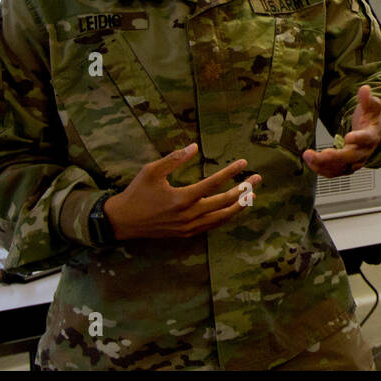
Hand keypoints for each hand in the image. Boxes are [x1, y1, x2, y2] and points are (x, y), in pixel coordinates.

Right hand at [104, 143, 260, 239]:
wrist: (122, 222)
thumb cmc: (136, 193)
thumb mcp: (151, 171)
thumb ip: (174, 159)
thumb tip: (194, 146)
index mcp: (181, 198)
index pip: (213, 183)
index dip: (230, 172)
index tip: (243, 162)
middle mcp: (188, 215)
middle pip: (223, 202)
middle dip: (243, 190)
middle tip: (258, 178)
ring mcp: (188, 227)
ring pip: (221, 218)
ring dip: (239, 206)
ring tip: (253, 195)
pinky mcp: (186, 234)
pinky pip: (212, 226)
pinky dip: (225, 217)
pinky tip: (234, 209)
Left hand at [302, 85, 380, 178]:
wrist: (372, 137)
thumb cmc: (370, 121)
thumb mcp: (372, 108)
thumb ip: (367, 99)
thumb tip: (365, 89)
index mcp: (371, 136)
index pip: (366, 139)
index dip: (358, 139)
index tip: (348, 137)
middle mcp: (363, 152)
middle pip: (350, 157)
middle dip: (335, 157)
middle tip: (321, 154)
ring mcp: (354, 162)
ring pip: (340, 167)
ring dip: (323, 164)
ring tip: (308, 156)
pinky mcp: (345, 167)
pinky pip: (333, 172)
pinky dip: (321, 169)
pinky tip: (310, 162)